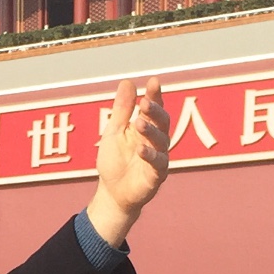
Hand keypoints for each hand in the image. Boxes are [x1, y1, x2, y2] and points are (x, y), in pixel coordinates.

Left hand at [85, 78, 168, 248]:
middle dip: (154, 111)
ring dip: (151, 131)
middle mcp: (156, 140)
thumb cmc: (115, 161)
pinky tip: (141, 149)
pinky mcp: (156, 175)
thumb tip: (128, 82)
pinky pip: (157, 164)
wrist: (112, 192)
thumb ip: (122, 110)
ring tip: (139, 123)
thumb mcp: (114, 132)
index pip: (153, 108)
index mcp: (146, 127)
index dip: (155, 95)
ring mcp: (158, 157)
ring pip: (161, 141)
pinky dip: (150, 156)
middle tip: (144, 103)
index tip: (153, 82)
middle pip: (161, 122)